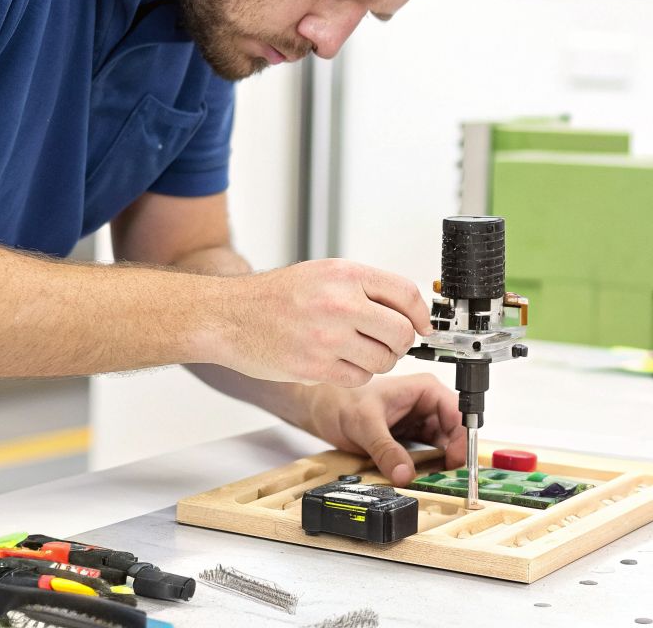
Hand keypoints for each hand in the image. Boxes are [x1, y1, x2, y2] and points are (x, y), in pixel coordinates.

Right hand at [206, 259, 429, 387]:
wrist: (229, 316)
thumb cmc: (274, 297)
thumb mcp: (322, 274)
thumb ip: (364, 288)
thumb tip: (408, 310)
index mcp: (345, 274)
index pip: (405, 293)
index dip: (421, 314)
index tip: (423, 326)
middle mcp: (339, 303)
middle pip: (401, 332)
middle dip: (400, 342)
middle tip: (388, 343)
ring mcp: (327, 337)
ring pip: (384, 359)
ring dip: (378, 360)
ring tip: (358, 351)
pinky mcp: (315, 367)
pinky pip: (359, 378)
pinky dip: (356, 375)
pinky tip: (338, 363)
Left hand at [299, 373, 466, 485]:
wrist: (323, 409)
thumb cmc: (342, 401)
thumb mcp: (365, 425)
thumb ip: (385, 450)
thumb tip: (405, 474)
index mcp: (425, 390)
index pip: (459, 414)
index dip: (462, 438)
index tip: (456, 462)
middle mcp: (428, 405)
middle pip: (456, 434)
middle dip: (453, 457)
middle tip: (447, 479)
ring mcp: (422, 422)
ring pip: (445, 448)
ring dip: (442, 466)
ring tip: (435, 482)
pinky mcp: (413, 439)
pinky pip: (430, 457)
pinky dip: (429, 470)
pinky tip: (423, 480)